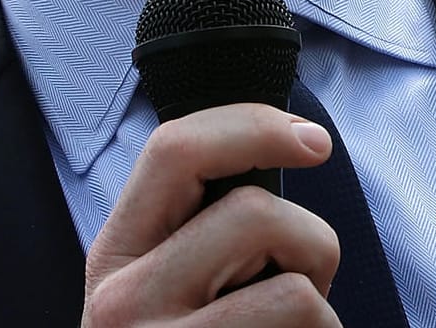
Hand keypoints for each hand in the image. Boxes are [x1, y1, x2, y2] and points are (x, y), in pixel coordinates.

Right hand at [82, 103, 342, 326]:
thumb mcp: (166, 286)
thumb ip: (201, 227)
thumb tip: (291, 142)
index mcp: (113, 258)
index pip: (175, 150)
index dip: (256, 126)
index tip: (314, 142)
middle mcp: (121, 304)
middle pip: (257, 215)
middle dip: (311, 244)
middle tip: (300, 288)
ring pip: (298, 291)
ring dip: (322, 314)